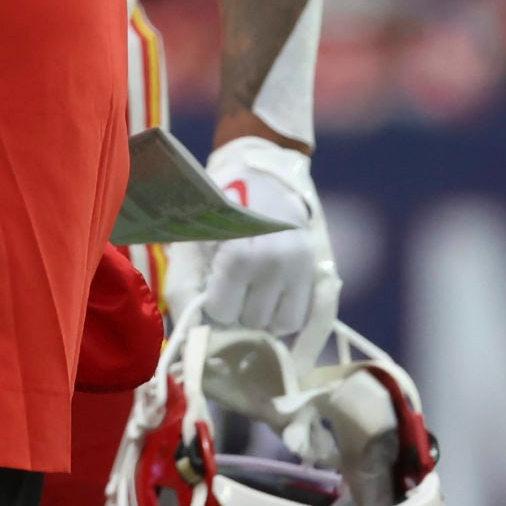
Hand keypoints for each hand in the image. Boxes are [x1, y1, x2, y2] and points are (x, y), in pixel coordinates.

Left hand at [164, 137, 337, 341]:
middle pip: (251, 321)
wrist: (263, 177)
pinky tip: (269, 297)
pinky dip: (283, 315)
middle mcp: (278, 264)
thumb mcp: (193, 239)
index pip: (223, 311)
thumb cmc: (218, 210)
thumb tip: (192, 328)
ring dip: (261, 317)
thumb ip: (186, 284)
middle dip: (236, 311)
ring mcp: (303, 270)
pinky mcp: (319, 273)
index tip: (211, 287)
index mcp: (242, 252)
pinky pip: (302, 317)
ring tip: (249, 292)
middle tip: (230, 287)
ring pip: (279, 325)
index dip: (213, 304)